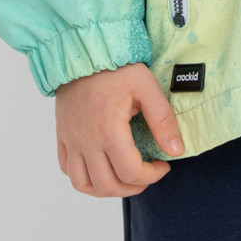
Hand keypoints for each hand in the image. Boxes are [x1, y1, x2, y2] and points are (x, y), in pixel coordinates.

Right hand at [55, 61, 185, 196]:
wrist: (84, 50)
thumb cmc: (117, 67)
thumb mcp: (147, 88)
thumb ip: (163, 121)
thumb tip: (177, 150)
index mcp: (108, 130)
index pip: (130, 172)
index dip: (151, 176)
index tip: (163, 166)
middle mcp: (86, 141)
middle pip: (107, 185)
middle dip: (132, 187)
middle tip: (147, 175)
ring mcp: (71, 140)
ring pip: (84, 184)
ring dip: (106, 189)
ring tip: (124, 179)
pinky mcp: (63, 135)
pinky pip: (67, 169)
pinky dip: (84, 177)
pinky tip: (100, 168)